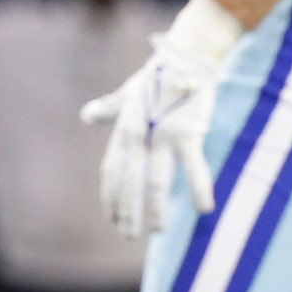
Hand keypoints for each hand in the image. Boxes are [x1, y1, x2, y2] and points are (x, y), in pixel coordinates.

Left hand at [81, 0, 243, 239]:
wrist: (185, 56)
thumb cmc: (158, 75)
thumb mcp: (128, 94)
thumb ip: (109, 109)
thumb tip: (86, 116)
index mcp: (124, 130)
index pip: (112, 171)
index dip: (111, 197)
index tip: (112, 218)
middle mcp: (140, 137)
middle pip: (129, 183)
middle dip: (128, 211)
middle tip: (128, 235)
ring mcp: (164, 138)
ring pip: (156, 181)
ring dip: (154, 209)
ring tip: (156, 230)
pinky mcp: (189, 134)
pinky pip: (194, 168)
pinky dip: (199, 189)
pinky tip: (204, 209)